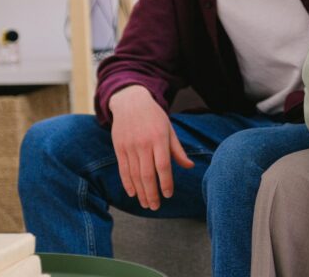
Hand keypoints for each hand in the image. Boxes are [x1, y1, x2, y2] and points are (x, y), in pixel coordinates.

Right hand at [109, 85, 193, 209]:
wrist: (131, 101)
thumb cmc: (154, 117)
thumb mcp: (169, 130)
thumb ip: (177, 150)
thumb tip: (190, 166)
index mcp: (159, 139)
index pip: (163, 166)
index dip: (166, 182)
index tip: (169, 194)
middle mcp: (144, 144)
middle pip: (148, 174)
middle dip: (152, 193)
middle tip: (156, 207)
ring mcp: (130, 146)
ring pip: (135, 175)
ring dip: (140, 192)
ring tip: (146, 204)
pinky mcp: (119, 148)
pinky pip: (123, 169)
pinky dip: (127, 183)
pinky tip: (133, 193)